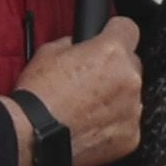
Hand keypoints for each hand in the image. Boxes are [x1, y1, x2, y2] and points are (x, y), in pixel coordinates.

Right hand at [18, 20, 142, 165]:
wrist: (33, 136)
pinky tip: (90, 125)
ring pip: (131, 96)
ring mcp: (132, 110)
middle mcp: (129, 79)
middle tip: (90, 80)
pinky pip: (126, 123)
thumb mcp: (49, 51)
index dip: (116, 32)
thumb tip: (81, 46)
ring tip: (86, 107)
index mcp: (111, 52)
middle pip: (131, 65)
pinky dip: (113, 124)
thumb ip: (75, 45)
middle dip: (115, 70)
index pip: (128, 28)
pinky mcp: (130, 136)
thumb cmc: (39, 97)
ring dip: (115, 98)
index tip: (110, 38)